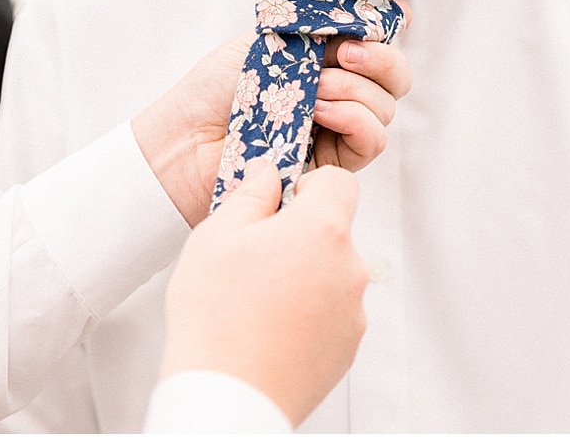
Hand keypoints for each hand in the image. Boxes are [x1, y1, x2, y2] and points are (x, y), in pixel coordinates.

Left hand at [131, 24, 411, 226]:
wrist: (186, 138)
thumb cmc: (217, 87)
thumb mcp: (273, 38)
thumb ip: (324, 24)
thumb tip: (386, 3)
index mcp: (323, 60)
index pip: (378, 44)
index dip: (389, 31)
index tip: (384, 19)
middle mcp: (337, 93)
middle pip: (394, 78)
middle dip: (380, 59)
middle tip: (346, 53)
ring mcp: (336, 130)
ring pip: (385, 107)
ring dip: (356, 89)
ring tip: (316, 88)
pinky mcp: (332, 165)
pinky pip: (372, 140)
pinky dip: (356, 120)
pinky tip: (323, 112)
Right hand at [159, 158, 367, 426]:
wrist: (228, 394)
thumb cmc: (216, 316)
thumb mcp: (216, 236)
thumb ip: (251, 194)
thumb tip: (268, 174)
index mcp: (322, 230)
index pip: (339, 182)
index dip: (309, 186)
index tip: (283, 203)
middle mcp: (350, 268)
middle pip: (333, 232)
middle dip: (300, 236)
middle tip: (256, 259)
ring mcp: (353, 311)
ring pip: (332, 274)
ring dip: (305, 276)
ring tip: (257, 301)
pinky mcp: (348, 347)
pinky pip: (332, 313)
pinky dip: (309, 314)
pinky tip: (271, 328)